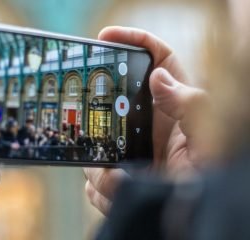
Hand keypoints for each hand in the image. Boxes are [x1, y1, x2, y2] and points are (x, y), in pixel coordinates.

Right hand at [84, 26, 207, 214]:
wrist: (196, 211)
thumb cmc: (211, 172)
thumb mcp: (208, 134)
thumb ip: (188, 103)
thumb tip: (158, 77)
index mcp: (169, 103)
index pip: (153, 58)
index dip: (131, 39)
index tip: (106, 36)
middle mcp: (146, 122)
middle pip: (111, 101)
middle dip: (98, 112)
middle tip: (96, 124)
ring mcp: (129, 147)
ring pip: (96, 143)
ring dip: (103, 165)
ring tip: (125, 179)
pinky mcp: (119, 173)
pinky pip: (95, 177)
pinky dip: (102, 187)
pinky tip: (121, 192)